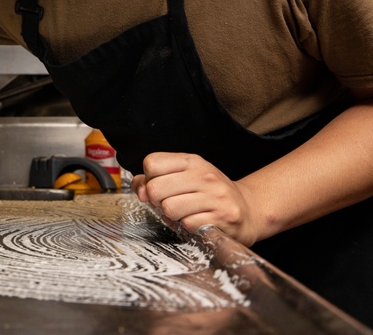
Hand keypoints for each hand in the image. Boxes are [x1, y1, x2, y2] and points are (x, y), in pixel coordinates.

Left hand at [130, 152, 262, 245]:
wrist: (249, 210)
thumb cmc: (210, 193)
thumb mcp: (185, 177)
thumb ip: (156, 178)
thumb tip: (140, 189)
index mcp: (192, 161)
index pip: (151, 163)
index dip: (149, 178)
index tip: (161, 186)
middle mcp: (204, 175)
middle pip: (155, 188)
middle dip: (156, 201)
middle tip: (170, 203)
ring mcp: (215, 196)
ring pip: (168, 208)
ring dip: (172, 216)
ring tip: (185, 213)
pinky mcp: (223, 218)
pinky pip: (186, 224)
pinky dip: (187, 227)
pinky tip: (198, 222)